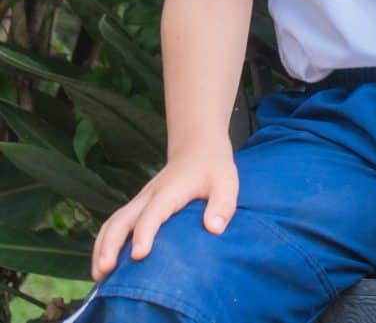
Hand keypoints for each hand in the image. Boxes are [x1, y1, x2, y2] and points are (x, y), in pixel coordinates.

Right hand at [92, 140, 238, 279]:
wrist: (196, 149)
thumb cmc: (213, 168)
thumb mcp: (226, 182)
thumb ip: (223, 204)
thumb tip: (214, 229)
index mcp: (170, 191)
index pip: (153, 213)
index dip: (145, 234)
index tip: (139, 255)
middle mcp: (149, 196)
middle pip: (121, 219)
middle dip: (110, 245)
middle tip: (105, 271)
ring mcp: (140, 201)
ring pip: (113, 223)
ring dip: (102, 247)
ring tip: (98, 275)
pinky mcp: (137, 206)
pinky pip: (115, 224)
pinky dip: (105, 242)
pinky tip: (103, 263)